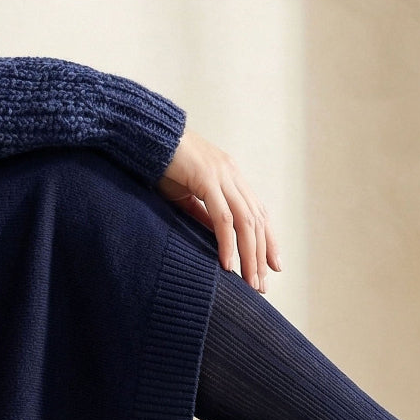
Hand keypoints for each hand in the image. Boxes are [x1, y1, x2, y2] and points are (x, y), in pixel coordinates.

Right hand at [157, 126, 280, 292]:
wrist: (146, 134)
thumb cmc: (163, 165)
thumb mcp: (188, 196)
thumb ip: (206, 215)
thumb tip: (221, 241)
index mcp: (231, 177)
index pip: (258, 213)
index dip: (268, 241)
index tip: (273, 267)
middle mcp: (232, 175)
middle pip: (256, 222)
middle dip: (261, 256)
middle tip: (261, 285)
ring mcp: (221, 175)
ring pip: (245, 222)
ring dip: (249, 255)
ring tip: (250, 281)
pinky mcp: (206, 178)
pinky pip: (223, 217)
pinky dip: (227, 243)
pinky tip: (228, 264)